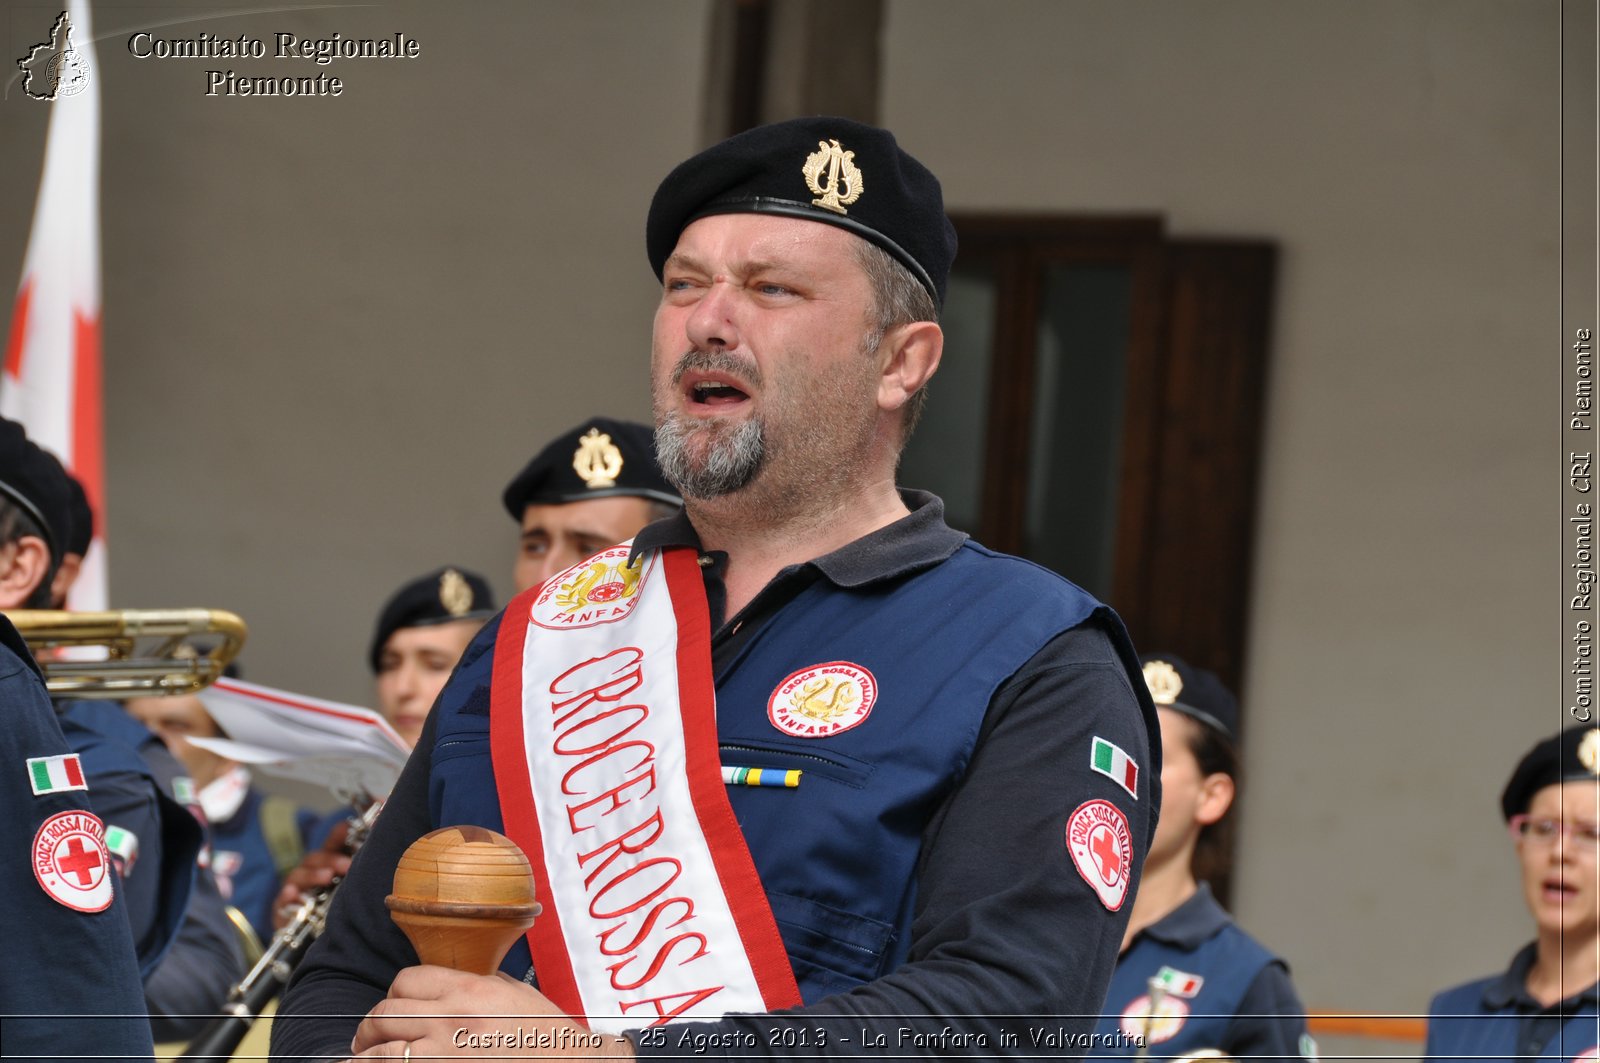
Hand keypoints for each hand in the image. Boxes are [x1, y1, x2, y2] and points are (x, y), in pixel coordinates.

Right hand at [272, 820, 351, 929]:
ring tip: (327, 876)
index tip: (350, 827)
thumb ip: (362, 874)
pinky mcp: (282, 908)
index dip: (340, 835)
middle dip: (332, 859)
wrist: (308, 939)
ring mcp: (294, 889)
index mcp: (327, 865)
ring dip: (313, 875)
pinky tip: (292, 894)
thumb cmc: (335, 911)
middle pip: (316, 858)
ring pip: (299, 875)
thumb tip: (384, 859)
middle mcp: (309, 873)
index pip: (332, 845)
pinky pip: (282, 900)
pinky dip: (287, 896)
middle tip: (348, 865)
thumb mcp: (350, 891)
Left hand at [350, 966, 633, 1058]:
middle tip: (368, 1037)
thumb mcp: (516, 995)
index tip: (395, 1006)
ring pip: (380, 1048)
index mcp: (470, 990)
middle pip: (385, 1012)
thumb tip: (450, 985)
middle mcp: (451, 1018)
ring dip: (366, 1053)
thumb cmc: (548, 1035)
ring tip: (364, 1058)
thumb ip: (480, 985)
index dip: (395, 993)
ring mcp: (443, 1053)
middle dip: (370, 1026)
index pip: (407, 980)